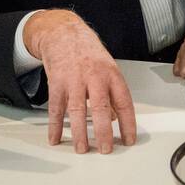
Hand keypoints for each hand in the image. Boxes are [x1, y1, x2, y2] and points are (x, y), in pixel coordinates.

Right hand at [25, 9, 136, 154]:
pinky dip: (55, 126)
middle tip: (106, 149)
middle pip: (101, 108)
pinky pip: (55, 108)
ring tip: (83, 149)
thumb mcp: (108, 69)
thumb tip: (116, 119)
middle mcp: (95, 78)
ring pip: (77, 111)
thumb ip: (112, 94)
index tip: (129, 140)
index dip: (128, 123)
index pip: (124, 102)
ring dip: (79, 133)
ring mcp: (74, 80)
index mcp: (112, 75)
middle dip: (104, 132)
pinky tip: (56, 138)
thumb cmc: (89, 54)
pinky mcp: (56, 83)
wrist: (64, 35)